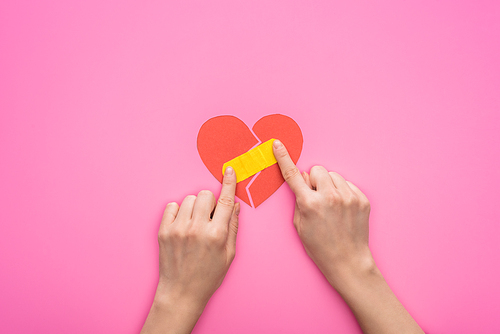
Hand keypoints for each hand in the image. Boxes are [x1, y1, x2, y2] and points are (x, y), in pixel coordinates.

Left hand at [141, 167, 239, 333]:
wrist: (181, 293)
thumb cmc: (208, 276)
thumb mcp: (229, 254)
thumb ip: (232, 226)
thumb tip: (234, 205)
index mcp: (216, 234)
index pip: (225, 200)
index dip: (228, 183)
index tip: (229, 170)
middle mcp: (197, 229)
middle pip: (205, 194)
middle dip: (209, 202)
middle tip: (208, 217)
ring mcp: (178, 229)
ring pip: (189, 199)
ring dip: (194, 207)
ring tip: (194, 225)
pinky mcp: (164, 231)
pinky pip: (171, 206)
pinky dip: (178, 212)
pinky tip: (182, 226)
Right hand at [273, 140, 422, 333]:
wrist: (348, 261)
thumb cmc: (320, 246)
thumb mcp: (300, 225)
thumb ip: (299, 199)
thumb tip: (302, 178)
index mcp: (310, 204)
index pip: (292, 175)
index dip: (283, 157)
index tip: (278, 144)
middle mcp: (329, 197)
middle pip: (317, 170)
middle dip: (314, 180)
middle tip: (316, 197)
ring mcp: (348, 197)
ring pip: (333, 175)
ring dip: (329, 185)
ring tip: (332, 205)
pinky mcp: (361, 199)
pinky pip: (347, 184)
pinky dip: (343, 192)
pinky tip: (342, 209)